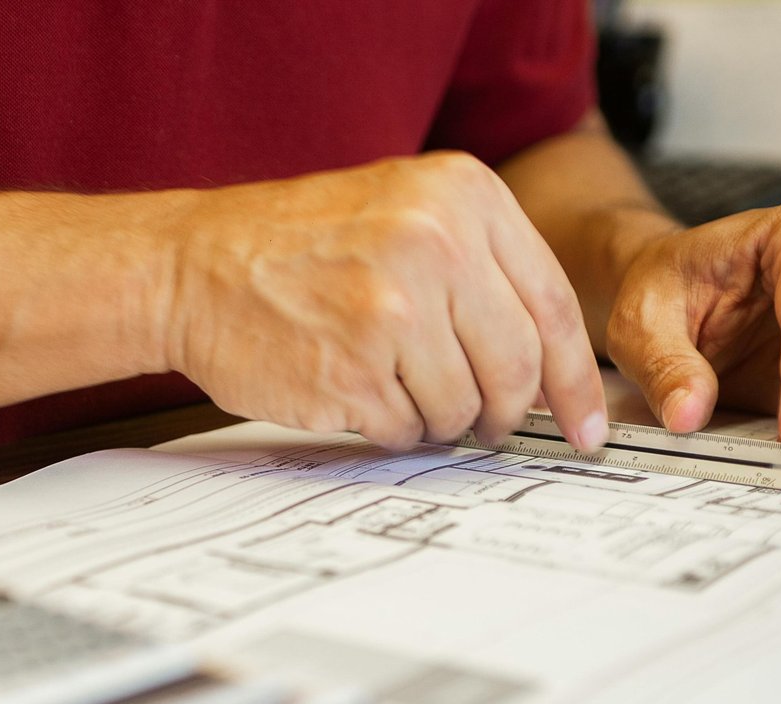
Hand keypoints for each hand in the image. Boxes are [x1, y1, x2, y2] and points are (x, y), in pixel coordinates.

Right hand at [161, 153, 606, 450]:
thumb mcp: (404, 212)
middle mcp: (433, 245)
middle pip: (516, 368)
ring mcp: (391, 312)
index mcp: (460, 198)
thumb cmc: (296, 246)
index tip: (586, 423)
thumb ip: (482, 269)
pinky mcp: (352, 372)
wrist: (193, 265)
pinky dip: (391, 426)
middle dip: (506, 411)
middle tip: (488, 424)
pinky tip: (357, 390)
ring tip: (393, 384)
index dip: (574, 379)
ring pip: (462, 407)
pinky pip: (406, 430)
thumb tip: (553, 366)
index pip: (551, 306)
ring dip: (437, 417)